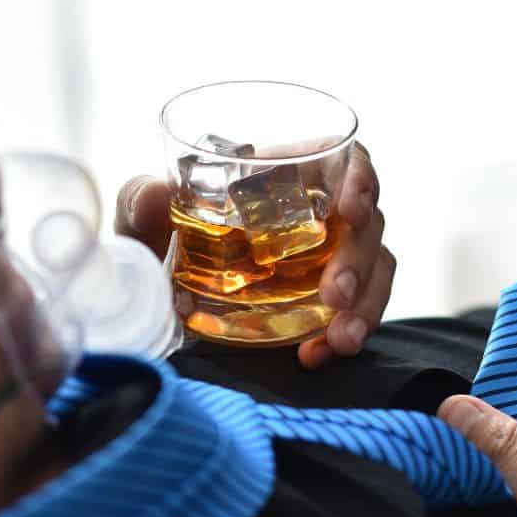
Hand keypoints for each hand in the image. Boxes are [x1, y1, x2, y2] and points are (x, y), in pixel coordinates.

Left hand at [114, 143, 393, 368]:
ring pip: (377, 268)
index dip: (361, 179)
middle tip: (335, 297)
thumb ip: (139, 205)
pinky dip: (348, 332)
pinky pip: (360, 310)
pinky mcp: (330, 302)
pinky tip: (317, 354)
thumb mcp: (141, 225)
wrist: (156, 307)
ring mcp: (329, 259)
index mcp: (284, 178)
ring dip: (368, 304)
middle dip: (359, 260)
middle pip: (367, 223)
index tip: (351, 211)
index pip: (345, 162)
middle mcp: (317, 215)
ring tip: (339, 339)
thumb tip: (154, 193)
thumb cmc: (159, 248)